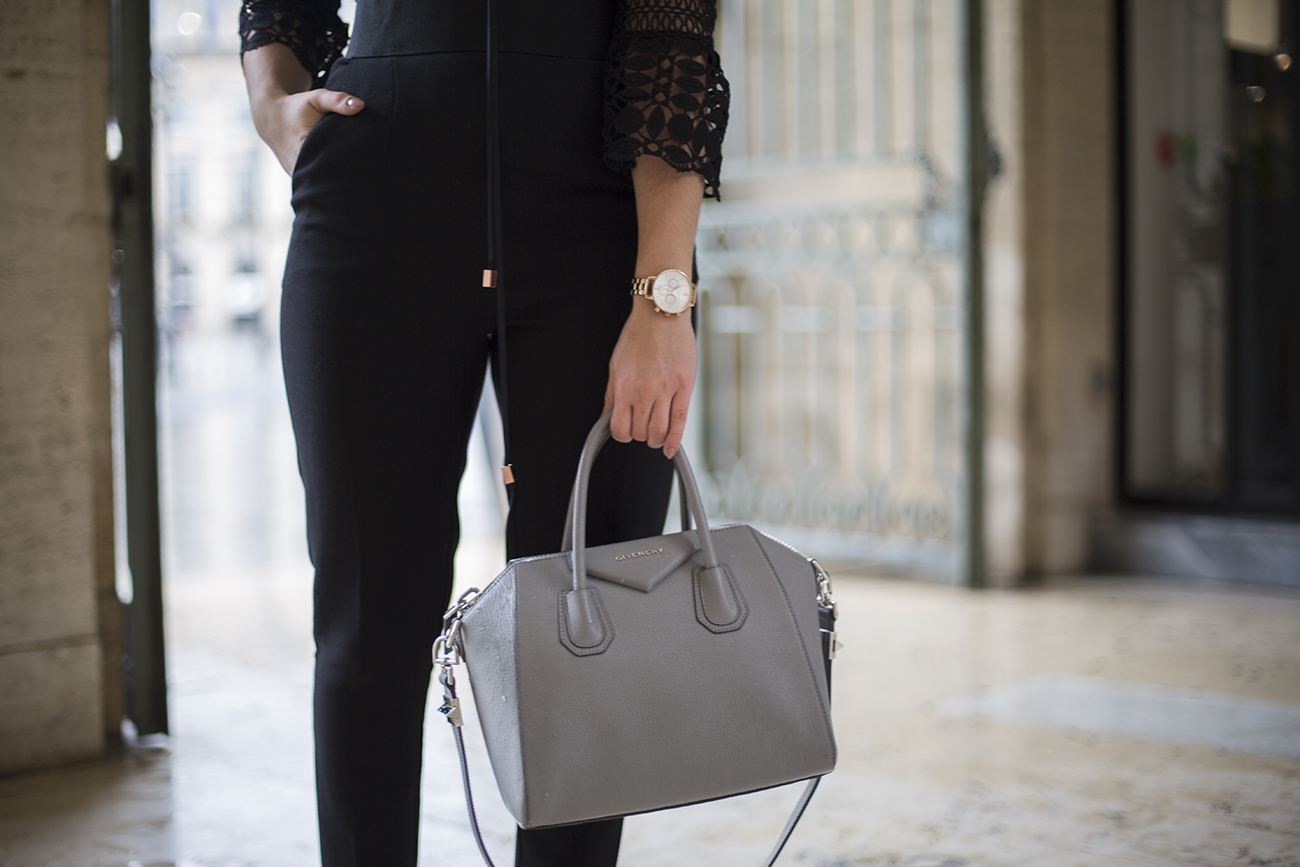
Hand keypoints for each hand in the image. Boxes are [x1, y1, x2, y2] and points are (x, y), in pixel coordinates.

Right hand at [250, 87, 364, 174]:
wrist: (272, 118)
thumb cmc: (297, 107)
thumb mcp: (316, 99)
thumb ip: (337, 101)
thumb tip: (360, 105)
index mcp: (304, 149)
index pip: (333, 166)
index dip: (349, 167)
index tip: (364, 166)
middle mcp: (299, 167)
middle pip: (330, 180)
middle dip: (347, 178)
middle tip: (364, 172)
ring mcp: (297, 176)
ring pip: (323, 185)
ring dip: (338, 182)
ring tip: (356, 177)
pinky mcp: (298, 179)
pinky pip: (317, 184)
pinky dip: (328, 181)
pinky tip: (341, 178)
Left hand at [604, 301, 696, 457]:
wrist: (661, 315)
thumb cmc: (638, 336)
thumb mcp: (615, 365)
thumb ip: (612, 395)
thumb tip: (606, 418)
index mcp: (625, 387)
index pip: (620, 428)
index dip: (621, 435)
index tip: (624, 431)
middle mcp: (645, 392)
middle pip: (640, 432)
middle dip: (639, 435)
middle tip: (640, 427)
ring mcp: (666, 390)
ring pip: (659, 431)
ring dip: (655, 439)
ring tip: (654, 434)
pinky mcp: (684, 387)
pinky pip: (680, 421)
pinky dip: (675, 441)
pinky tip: (670, 450)